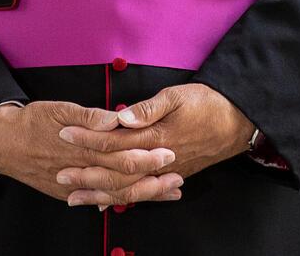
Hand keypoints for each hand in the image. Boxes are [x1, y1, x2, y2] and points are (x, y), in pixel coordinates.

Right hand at [0, 100, 182, 205]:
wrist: (2, 142)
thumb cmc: (33, 121)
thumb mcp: (60, 109)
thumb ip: (89, 116)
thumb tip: (115, 119)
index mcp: (84, 147)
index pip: (123, 156)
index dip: (147, 156)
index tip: (168, 153)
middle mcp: (82, 169)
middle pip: (123, 179)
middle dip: (152, 179)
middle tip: (177, 176)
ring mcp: (74, 184)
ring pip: (113, 193)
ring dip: (142, 194)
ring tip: (167, 192)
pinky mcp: (66, 192)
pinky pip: (96, 200)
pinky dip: (117, 201)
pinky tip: (133, 201)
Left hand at [59, 84, 253, 193]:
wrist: (239, 121)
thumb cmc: (209, 104)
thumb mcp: (178, 96)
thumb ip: (147, 108)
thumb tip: (120, 117)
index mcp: (156, 138)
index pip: (113, 141)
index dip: (87, 139)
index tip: (65, 134)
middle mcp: (158, 160)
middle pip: (115, 172)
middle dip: (86, 174)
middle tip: (60, 174)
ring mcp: (165, 171)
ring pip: (127, 188)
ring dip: (99, 193)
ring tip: (75, 197)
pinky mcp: (172, 175)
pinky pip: (143, 193)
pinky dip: (123, 199)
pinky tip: (108, 203)